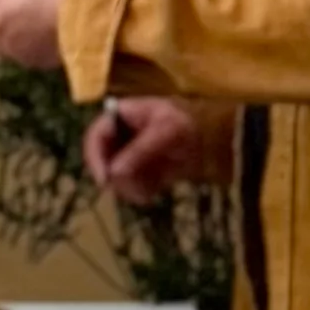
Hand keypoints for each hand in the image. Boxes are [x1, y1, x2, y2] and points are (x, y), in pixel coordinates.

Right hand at [84, 96, 218, 206]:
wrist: (214, 139)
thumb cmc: (188, 122)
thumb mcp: (166, 131)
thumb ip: (139, 150)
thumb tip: (114, 172)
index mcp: (121, 117)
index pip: (97, 136)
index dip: (95, 157)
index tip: (104, 180)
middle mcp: (119, 137)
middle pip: (103, 161)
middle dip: (117, 178)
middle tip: (134, 188)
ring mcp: (128, 156)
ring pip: (115, 179)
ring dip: (131, 187)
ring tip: (152, 188)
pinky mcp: (139, 173)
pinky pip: (130, 188)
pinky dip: (141, 192)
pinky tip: (157, 189)